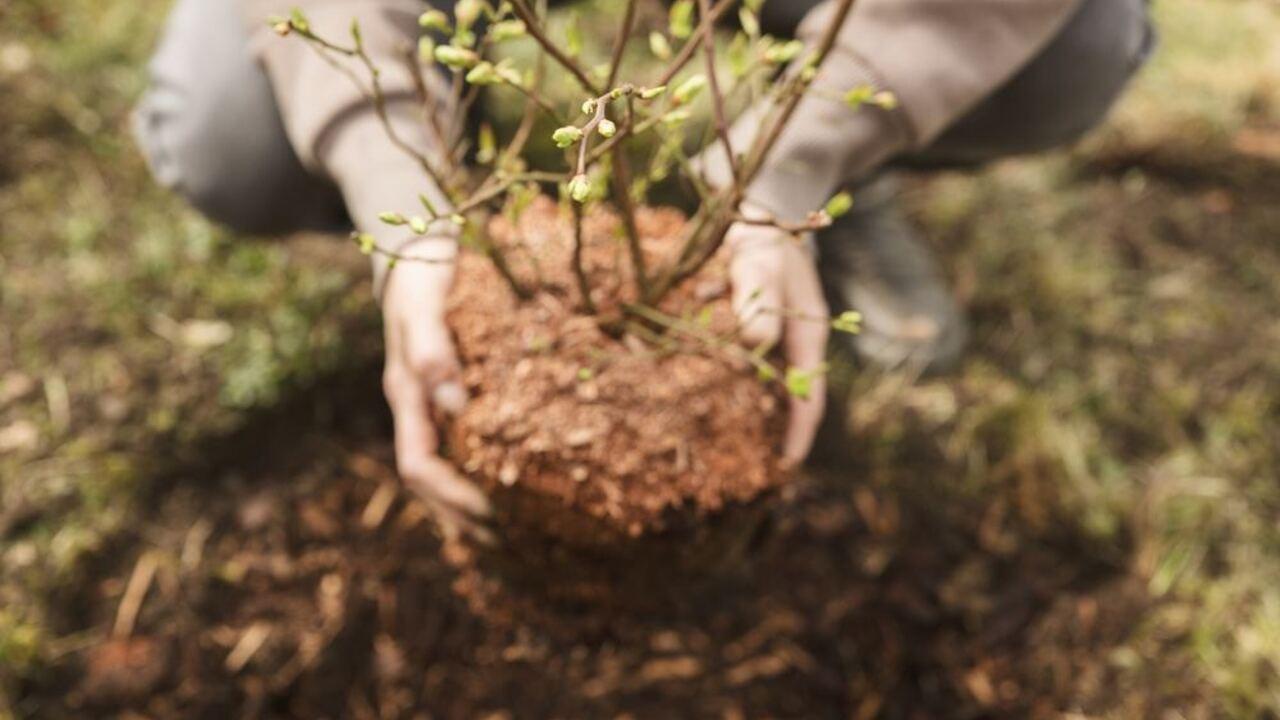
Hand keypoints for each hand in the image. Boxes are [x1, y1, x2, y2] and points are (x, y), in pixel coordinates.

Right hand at [381, 255, 493, 543]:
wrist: (420, 246)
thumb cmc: (422, 273)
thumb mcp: (424, 303)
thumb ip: (433, 349)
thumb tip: (456, 404)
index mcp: (406, 394)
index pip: (420, 466)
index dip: (451, 497)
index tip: (492, 515)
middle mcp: (419, 406)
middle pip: (433, 480)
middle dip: (465, 515)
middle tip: (514, 542)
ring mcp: (435, 400)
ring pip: (450, 465)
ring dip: (476, 499)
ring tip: (519, 528)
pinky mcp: (457, 388)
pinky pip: (468, 440)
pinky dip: (489, 466)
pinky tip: (522, 477)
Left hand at [725, 218, 830, 466]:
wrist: (759, 217)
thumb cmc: (765, 243)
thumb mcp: (763, 269)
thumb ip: (760, 305)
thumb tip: (754, 343)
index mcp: (809, 336)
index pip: (810, 396)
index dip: (800, 431)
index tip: (788, 463)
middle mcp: (795, 342)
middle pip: (789, 396)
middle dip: (775, 429)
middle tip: (753, 465)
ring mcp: (776, 337)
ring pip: (764, 384)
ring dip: (749, 409)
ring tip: (728, 441)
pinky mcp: (754, 330)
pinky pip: (742, 364)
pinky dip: (728, 380)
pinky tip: (704, 394)